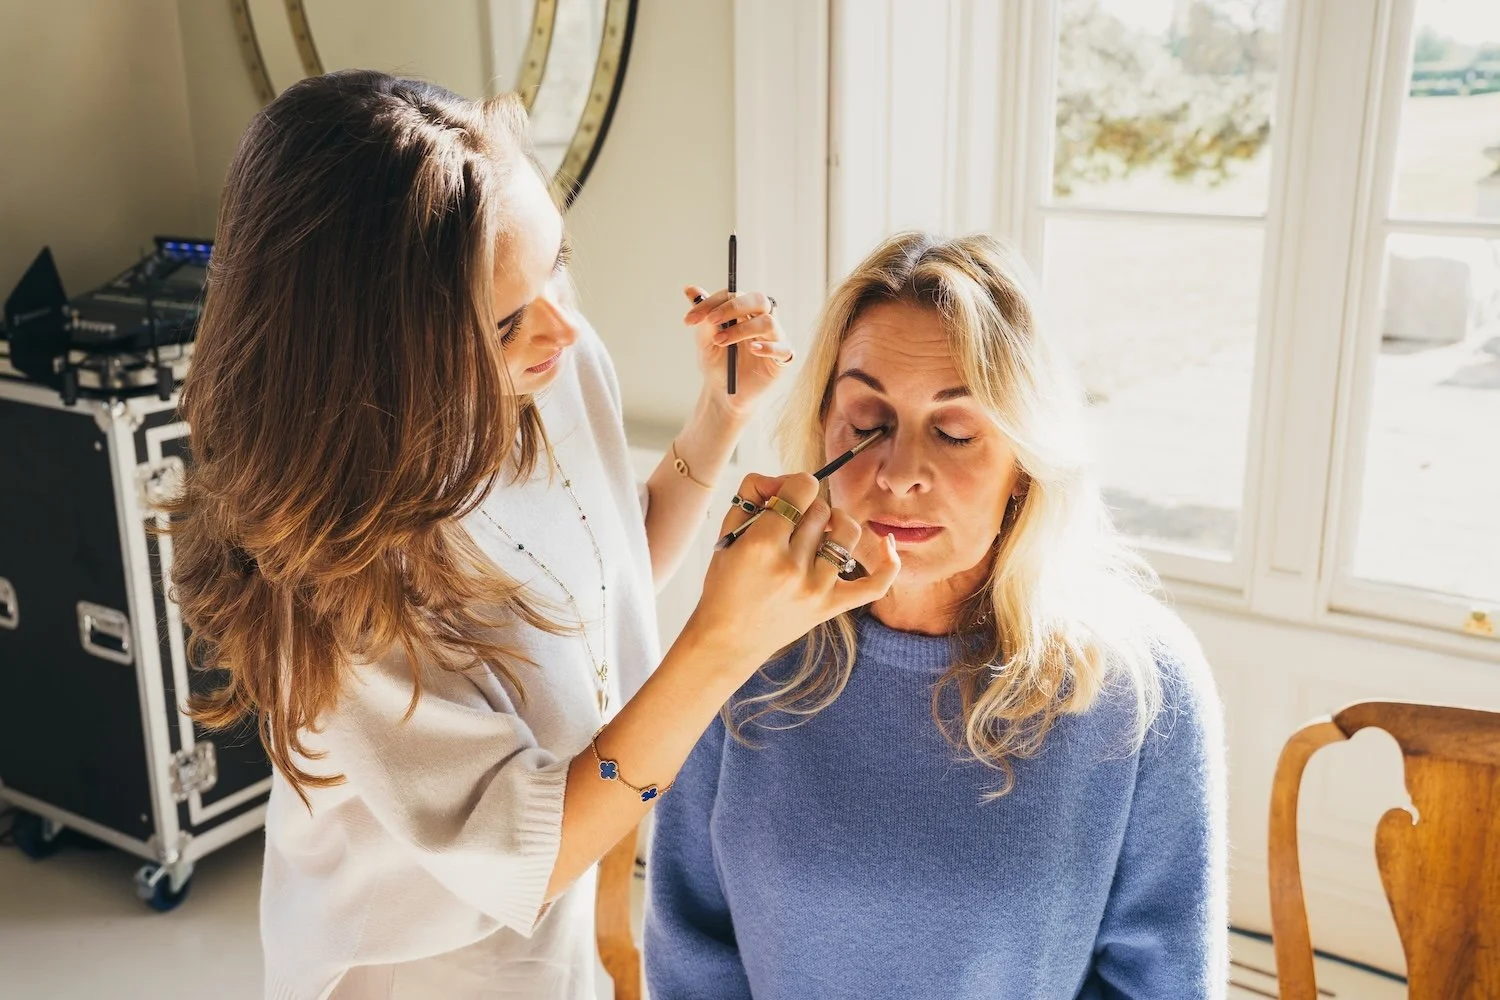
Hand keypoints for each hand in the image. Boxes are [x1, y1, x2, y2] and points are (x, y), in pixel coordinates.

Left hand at [683, 286, 794, 417]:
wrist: (724, 394)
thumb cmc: (717, 365)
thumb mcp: (705, 342)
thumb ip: (704, 319)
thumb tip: (690, 289)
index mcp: (743, 312)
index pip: (733, 295)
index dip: (712, 303)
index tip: (691, 319)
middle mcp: (761, 320)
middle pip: (758, 300)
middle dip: (734, 307)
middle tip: (711, 320)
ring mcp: (774, 338)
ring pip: (768, 322)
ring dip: (742, 330)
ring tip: (721, 341)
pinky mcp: (782, 358)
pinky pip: (782, 348)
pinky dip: (767, 347)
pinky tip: (753, 350)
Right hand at [684, 472, 900, 675]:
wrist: (727, 640)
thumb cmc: (724, 586)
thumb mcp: (726, 534)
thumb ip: (752, 494)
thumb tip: (782, 479)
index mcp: (762, 544)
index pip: (802, 487)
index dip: (794, 484)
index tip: (784, 497)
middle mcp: (792, 566)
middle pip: (821, 509)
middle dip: (805, 509)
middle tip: (788, 523)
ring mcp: (816, 588)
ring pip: (847, 531)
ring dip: (835, 523)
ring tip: (818, 532)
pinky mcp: (831, 607)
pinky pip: (874, 584)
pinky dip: (887, 563)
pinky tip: (885, 544)